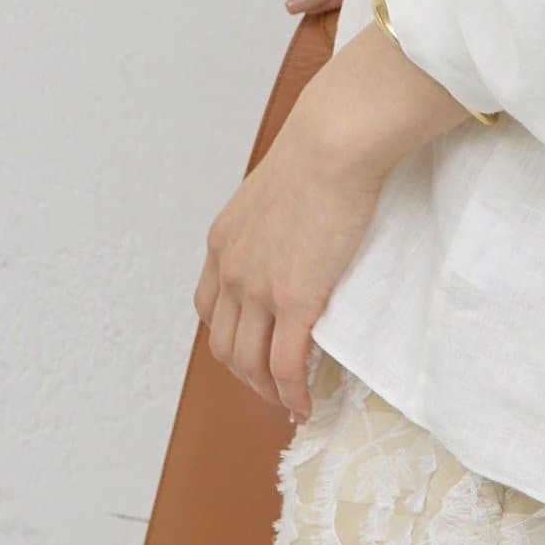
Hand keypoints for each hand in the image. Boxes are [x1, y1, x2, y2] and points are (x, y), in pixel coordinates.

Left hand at [194, 21, 476, 418]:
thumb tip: (306, 214)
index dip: (228, 335)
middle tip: (270, 386)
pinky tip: (306, 403)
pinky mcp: (295, 301)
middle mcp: (232, 269)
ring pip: (249, 363)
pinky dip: (292, 393)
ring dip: (266, 391)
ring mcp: (259, 290)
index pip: (210, 306)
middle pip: (224, 344)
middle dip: (244, 374)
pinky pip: (287, 366)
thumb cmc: (323, 145)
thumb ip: (281, 210)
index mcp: (225, 240)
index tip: (250, 348)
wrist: (334, 141)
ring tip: (289, 402)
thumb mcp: (281, 181)